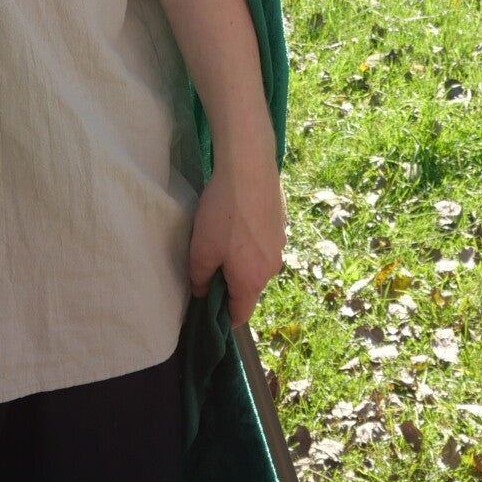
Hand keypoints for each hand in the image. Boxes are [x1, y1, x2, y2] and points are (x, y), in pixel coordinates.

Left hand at [189, 132, 286, 326]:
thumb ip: (199, 279)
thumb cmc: (223, 213)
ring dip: (241, 258)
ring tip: (223, 235)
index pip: (240, 315)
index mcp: (252, 281)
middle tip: (209, 261)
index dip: (221, 316)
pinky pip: (264, 242)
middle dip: (229, 282)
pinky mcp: (282, 223)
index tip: (206, 304)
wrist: (249, 166)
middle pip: (249, 287)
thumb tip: (201, 292)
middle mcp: (272, 268)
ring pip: (257, 263)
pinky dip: (251, 239)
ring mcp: (281, 244)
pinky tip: (238, 218)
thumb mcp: (201, 250)